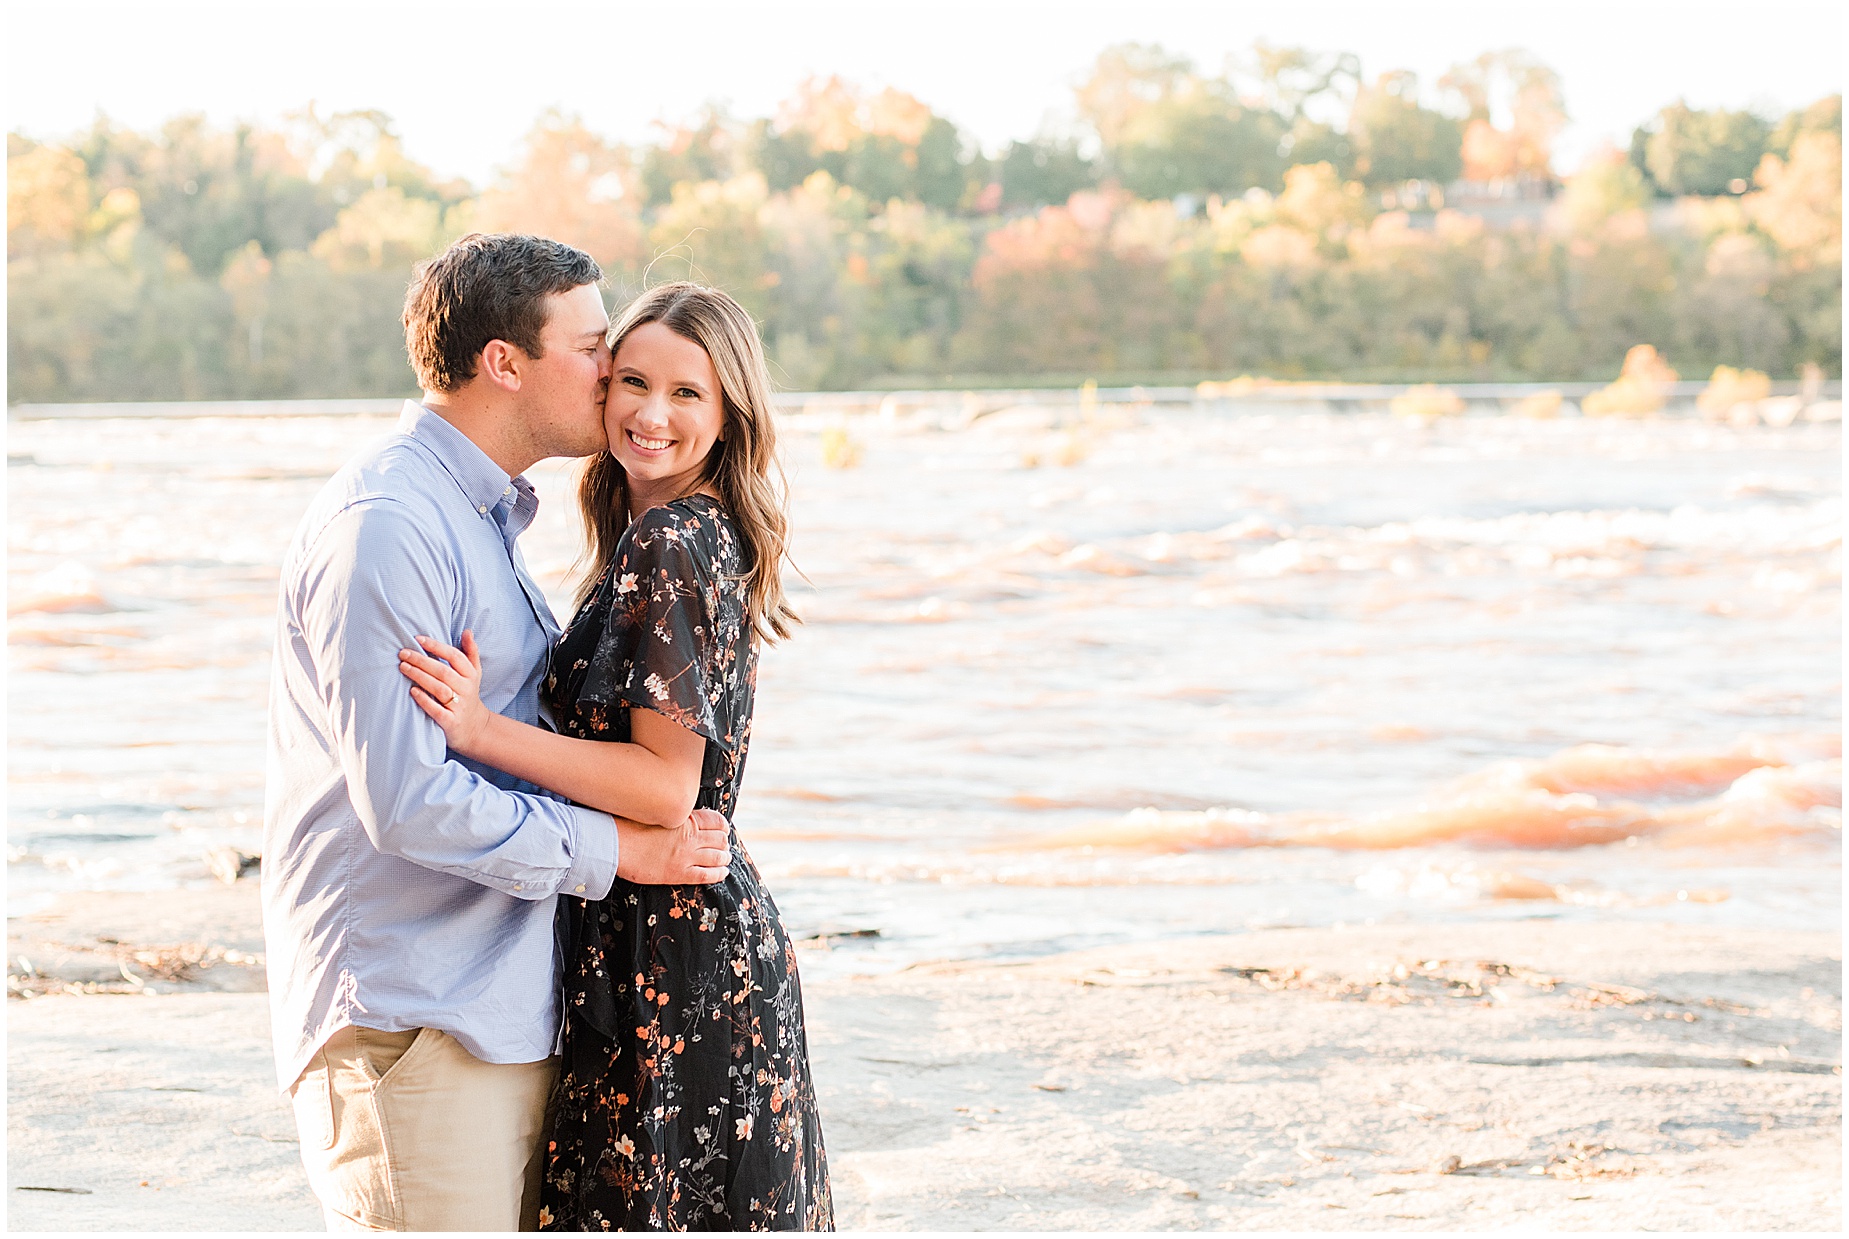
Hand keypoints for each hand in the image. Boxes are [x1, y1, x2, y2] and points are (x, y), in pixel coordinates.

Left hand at [400, 631, 490, 756]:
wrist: (475, 728)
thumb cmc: (468, 694)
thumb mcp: (474, 673)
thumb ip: (470, 652)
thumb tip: (467, 631)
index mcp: (471, 675)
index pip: (454, 656)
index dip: (436, 646)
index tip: (418, 639)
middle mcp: (466, 689)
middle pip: (443, 671)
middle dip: (422, 661)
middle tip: (403, 653)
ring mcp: (459, 706)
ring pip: (439, 688)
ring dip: (420, 677)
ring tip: (403, 668)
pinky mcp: (451, 721)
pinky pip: (437, 710)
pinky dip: (424, 700)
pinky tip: (412, 691)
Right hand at [616, 809, 730, 884]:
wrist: (617, 844)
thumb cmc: (630, 825)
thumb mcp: (658, 813)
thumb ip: (674, 816)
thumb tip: (682, 817)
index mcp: (687, 820)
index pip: (717, 821)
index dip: (723, 826)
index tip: (722, 829)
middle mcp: (691, 837)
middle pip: (720, 840)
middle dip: (724, 843)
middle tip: (722, 845)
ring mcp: (687, 856)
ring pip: (718, 857)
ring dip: (724, 857)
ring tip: (725, 858)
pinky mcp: (680, 874)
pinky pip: (708, 875)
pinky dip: (719, 873)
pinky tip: (722, 872)